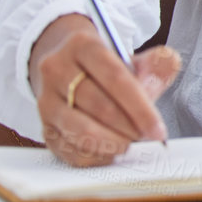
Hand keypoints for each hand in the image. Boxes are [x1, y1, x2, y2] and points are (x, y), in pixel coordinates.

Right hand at [28, 13, 181, 166]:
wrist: (70, 67)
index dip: (140, 107)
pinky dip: (94, 157)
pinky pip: (68, 149)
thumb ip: (157, 65)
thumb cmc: (111, 67)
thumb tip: (154, 84)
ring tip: (130, 145)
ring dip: (111, 144)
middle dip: (128, 127)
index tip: (158, 130)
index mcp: (83, 45)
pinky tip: (111, 153)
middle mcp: (56, 70)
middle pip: (97, 105)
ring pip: (79, 130)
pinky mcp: (44, 127)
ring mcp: (45, 101)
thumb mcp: (136, 56)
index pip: (115, 77)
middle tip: (147, 139)